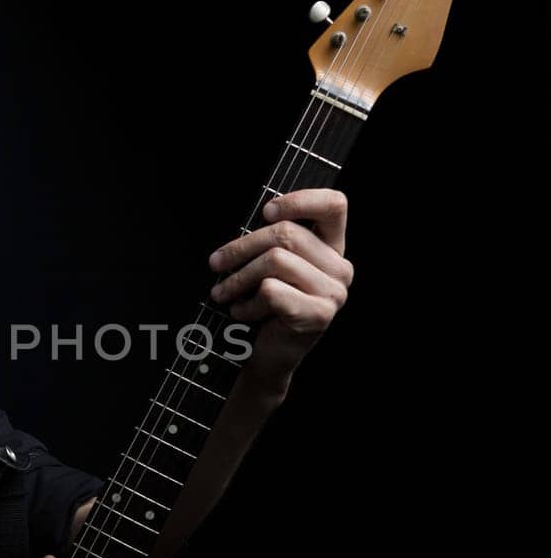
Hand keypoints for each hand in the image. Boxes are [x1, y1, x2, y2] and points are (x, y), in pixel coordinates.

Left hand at [207, 188, 352, 392]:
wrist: (268, 358)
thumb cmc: (265, 307)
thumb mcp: (271, 267)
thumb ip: (272, 240)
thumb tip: (253, 218)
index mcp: (332, 248)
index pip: (334, 205)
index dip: (300, 199)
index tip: (266, 211)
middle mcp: (340, 268)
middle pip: (287, 234)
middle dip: (241, 248)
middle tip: (216, 264)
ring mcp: (334, 292)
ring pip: (275, 261)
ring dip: (238, 278)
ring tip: (223, 293)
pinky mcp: (319, 315)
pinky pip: (271, 291)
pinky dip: (247, 302)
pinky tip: (241, 313)